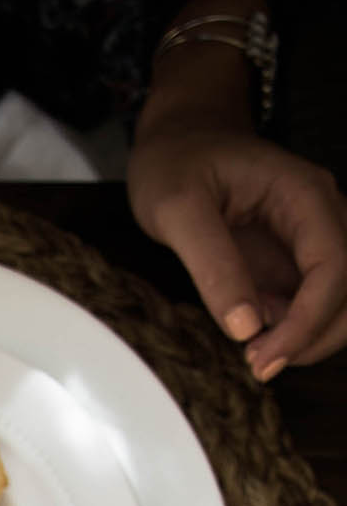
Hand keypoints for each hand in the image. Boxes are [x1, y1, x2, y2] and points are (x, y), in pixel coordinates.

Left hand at [129, 113, 346, 379]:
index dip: (308, 322)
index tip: (265, 359)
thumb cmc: (176, 162)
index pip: (334, 267)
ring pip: (340, 302)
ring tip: (254, 352)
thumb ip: (212, 264)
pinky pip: (312, 304)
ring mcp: (311, 240)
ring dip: (308, 337)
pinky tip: (254, 335)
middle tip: (258, 365)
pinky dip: (293, 330)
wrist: (179, 140)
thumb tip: (246, 327)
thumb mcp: (176, 208)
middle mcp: (321, 215)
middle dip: (314, 337)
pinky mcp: (294, 260)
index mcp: (303, 194)